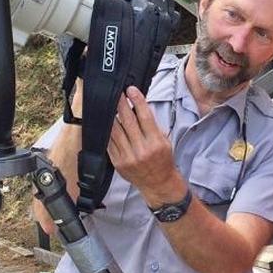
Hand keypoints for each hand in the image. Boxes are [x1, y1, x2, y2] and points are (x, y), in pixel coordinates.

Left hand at [108, 86, 185, 206]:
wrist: (158, 183)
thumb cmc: (162, 160)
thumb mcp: (164, 141)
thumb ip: (152, 126)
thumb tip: (140, 107)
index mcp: (155, 143)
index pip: (145, 116)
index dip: (137, 100)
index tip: (131, 90)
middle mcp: (141, 150)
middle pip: (128, 121)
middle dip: (121, 104)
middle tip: (118, 94)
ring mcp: (128, 157)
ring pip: (115, 131)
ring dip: (112, 116)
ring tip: (110, 106)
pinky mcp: (118, 163)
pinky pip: (109, 143)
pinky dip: (108, 131)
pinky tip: (107, 123)